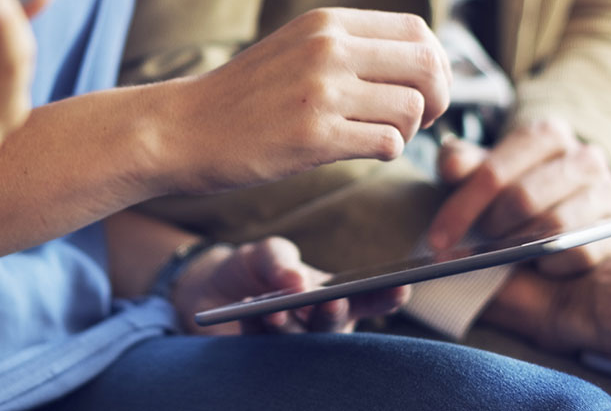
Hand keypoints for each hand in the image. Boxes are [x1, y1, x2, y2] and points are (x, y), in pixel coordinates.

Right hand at [152, 8, 451, 194]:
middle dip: (437, 99)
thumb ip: (347, 46)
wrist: (182, 129)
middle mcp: (329, 49)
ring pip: (412, 109)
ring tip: (377, 137)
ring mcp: (322, 91)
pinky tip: (358, 151)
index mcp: (327, 23)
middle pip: (427, 66)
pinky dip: (385, 152)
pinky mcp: (314, 136)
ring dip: (407, 131)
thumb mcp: (295, 48)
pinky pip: (387, 143)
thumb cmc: (242, 97)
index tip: (419, 89)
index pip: (418, 31)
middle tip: (417, 120)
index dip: (433, 64)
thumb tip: (417, 62)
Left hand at [170, 237, 408, 335]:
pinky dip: (256, 328)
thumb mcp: (267, 252)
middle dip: (333, 313)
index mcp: (338, 298)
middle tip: (330, 301)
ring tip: (276, 309)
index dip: (387, 295)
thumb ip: (281, 260)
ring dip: (289, 326)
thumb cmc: (255, 269)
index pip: (369, 299)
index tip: (402, 286)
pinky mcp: (261, 358)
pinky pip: (263, 346)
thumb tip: (297, 282)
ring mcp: (293, 346)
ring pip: (300, 342)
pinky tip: (250, 312)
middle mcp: (321, 327)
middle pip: (336, 326)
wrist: (209, 290)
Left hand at [425, 119, 610, 275]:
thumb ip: (462, 163)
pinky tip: (537, 265)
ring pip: (554, 226)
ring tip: (502, 255)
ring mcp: (608, 191)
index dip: (461, 208)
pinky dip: (552, 264)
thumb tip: (452, 166)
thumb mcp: (485, 171)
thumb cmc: (517, 187)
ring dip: (520, 248)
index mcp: (546, 135)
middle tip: (473, 247)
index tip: (437, 239)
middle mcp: (584, 157)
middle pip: (523, 200)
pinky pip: (581, 252)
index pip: (494, 172)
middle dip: (490, 228)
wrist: (573, 205)